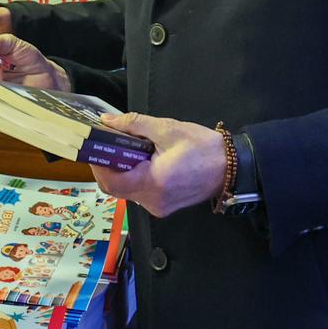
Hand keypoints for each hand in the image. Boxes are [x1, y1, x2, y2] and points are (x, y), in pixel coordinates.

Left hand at [89, 112, 225, 217]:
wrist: (233, 167)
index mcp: (154, 183)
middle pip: (115, 188)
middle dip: (107, 167)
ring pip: (125, 191)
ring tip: (125, 149)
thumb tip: (107, 121)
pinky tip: (139, 161)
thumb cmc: (203, 147)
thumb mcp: (168, 128)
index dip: (98, 164)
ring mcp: (158, 207)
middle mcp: (153, 201)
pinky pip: (139, 193)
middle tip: (107, 145)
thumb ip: (134, 124)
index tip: (94, 145)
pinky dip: (133, 177)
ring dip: (120, 171)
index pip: (111, 180)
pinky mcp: (163, 207)